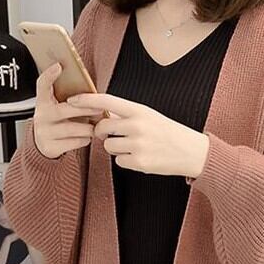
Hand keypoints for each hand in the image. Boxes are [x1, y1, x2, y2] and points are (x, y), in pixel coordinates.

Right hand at [32, 62, 103, 158]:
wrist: (44, 145)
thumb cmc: (58, 122)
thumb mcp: (58, 107)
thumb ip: (70, 99)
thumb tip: (92, 92)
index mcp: (43, 102)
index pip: (42, 85)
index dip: (49, 75)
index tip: (58, 66)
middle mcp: (41, 116)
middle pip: (64, 110)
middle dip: (85, 109)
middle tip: (99, 109)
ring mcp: (44, 132)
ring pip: (71, 128)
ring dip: (87, 128)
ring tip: (95, 126)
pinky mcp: (50, 147)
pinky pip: (73, 142)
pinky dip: (84, 139)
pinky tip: (86, 137)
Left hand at [66, 92, 209, 177]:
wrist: (192, 152)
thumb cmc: (169, 132)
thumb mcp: (150, 116)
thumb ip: (127, 114)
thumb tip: (103, 115)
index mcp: (139, 110)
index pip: (106, 101)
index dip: (86, 100)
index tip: (71, 100)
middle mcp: (137, 125)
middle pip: (102, 128)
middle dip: (102, 133)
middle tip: (110, 135)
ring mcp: (138, 145)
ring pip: (108, 147)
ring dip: (115, 148)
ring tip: (134, 147)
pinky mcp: (139, 162)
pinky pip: (119, 161)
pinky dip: (126, 161)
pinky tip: (141, 157)